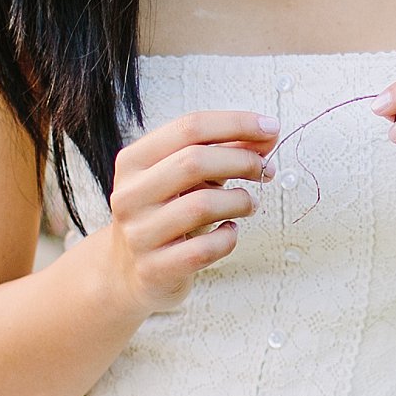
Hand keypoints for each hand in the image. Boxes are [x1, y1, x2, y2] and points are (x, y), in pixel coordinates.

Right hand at [99, 111, 274, 312]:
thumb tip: (267, 134)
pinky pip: (204, 249)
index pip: (188, 127)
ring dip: (240, 200)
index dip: (236, 123)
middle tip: (265, 168)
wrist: (126, 272)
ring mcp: (139, 234)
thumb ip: (221, 152)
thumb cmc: (164, 215)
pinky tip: (230, 232)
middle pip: (194, 161)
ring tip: (250, 204)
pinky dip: (228, 238)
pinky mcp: (155, 269)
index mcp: (133, 162)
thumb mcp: (183, 178)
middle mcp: (130, 195)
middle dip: (241, 160)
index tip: (270, 127)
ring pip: (201, 206)